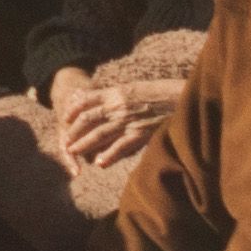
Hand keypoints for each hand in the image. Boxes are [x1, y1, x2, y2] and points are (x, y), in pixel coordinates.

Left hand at [57, 80, 183, 172]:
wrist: (185, 97)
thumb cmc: (163, 91)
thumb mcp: (136, 87)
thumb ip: (119, 93)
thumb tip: (105, 96)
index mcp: (116, 92)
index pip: (85, 101)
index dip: (73, 110)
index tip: (65, 118)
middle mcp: (117, 106)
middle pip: (88, 119)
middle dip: (74, 131)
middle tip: (65, 141)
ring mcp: (128, 121)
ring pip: (99, 134)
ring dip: (84, 144)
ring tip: (73, 152)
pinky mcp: (141, 134)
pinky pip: (120, 147)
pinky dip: (109, 155)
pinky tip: (100, 163)